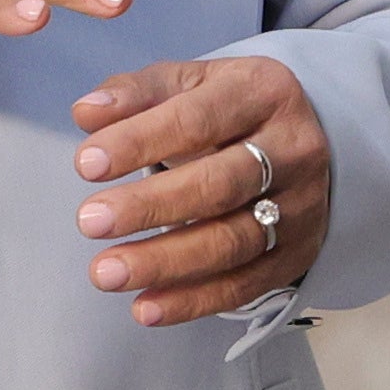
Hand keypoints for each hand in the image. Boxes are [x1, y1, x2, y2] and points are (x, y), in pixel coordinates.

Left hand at [72, 56, 326, 324]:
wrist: (303, 141)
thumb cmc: (230, 110)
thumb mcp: (190, 83)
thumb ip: (137, 93)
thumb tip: (86, 112)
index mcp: (263, 93)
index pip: (197, 119)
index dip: (139, 142)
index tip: (86, 164)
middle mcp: (293, 150)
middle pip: (219, 185)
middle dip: (149, 207)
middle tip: (89, 221)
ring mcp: (301, 206)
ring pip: (232, 242)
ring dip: (164, 262)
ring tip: (105, 272)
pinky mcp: (298, 252)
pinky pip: (245, 285)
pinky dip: (193, 301)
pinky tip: (144, 306)